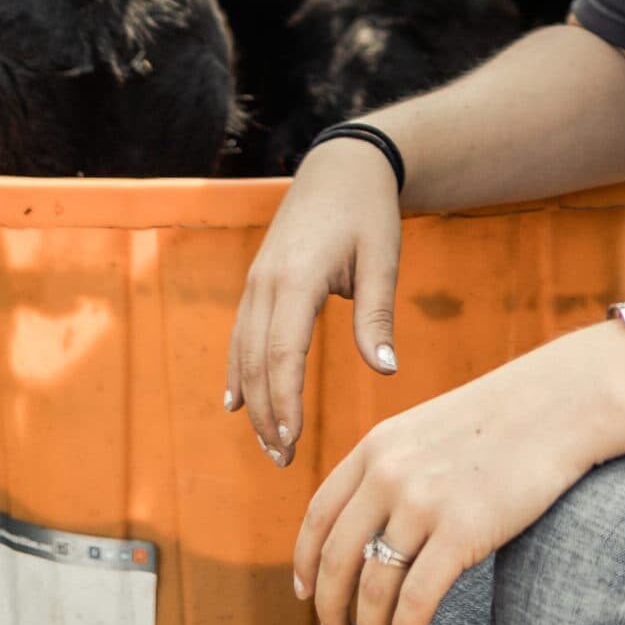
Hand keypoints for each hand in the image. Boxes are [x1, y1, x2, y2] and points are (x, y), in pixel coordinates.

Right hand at [227, 137, 401, 465]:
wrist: (342, 165)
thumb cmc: (368, 210)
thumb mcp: (382, 257)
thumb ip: (377, 315)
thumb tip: (386, 370)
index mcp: (296, 277)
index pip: (281, 354)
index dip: (285, 401)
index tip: (294, 440)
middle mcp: (266, 282)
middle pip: (255, 361)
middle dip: (267, 414)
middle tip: (283, 460)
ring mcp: (256, 280)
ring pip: (242, 352)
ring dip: (252, 400)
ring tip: (269, 444)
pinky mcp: (258, 280)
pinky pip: (241, 334)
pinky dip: (238, 371)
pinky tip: (239, 403)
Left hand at [293, 335, 624, 624]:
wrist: (561, 402)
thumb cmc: (501, 420)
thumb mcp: (428, 428)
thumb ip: (393, 467)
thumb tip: (368, 528)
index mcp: (378, 446)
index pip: (318, 517)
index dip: (305, 563)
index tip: (306, 595)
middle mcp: (390, 473)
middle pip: (337, 559)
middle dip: (331, 608)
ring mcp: (425, 502)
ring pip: (375, 586)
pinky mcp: (463, 529)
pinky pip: (417, 598)